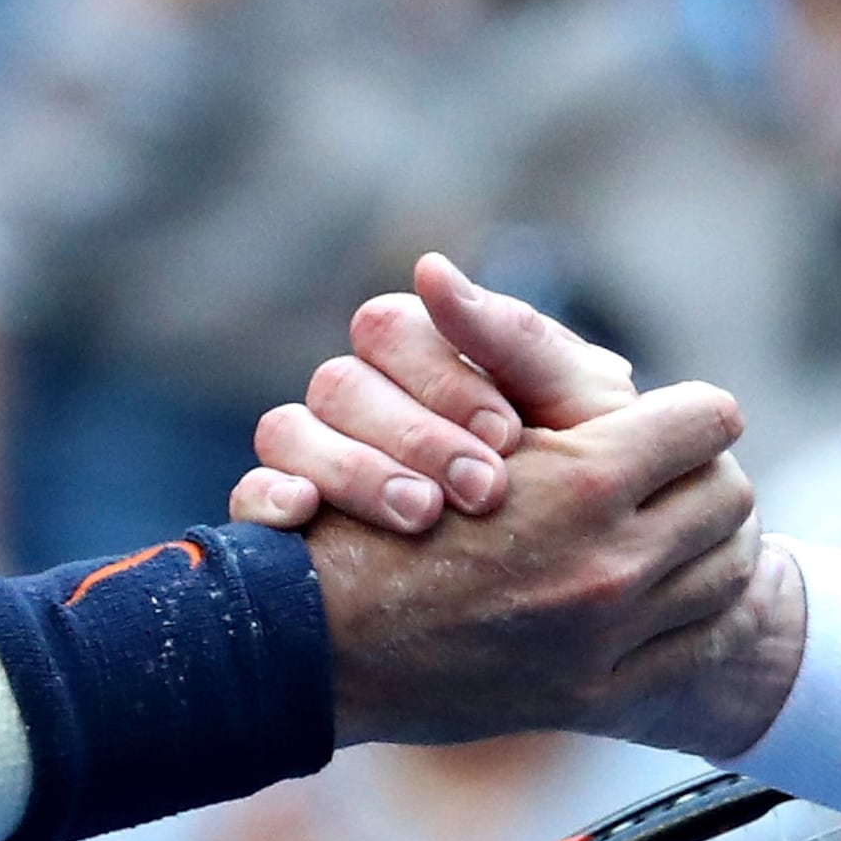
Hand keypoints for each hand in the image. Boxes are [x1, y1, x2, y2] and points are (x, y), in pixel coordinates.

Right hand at [234, 257, 630, 533]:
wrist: (582, 574)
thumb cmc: (590, 475)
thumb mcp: (577, 411)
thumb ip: (515, 339)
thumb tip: (428, 266)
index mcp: (422, 350)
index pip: (389, 329)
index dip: (443, 380)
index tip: (509, 436)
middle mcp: (360, 393)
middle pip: (338, 381)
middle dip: (413, 435)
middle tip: (482, 489)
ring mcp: (317, 452)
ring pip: (288, 430)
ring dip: (354, 470)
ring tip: (423, 517)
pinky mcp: (290, 518)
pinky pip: (250, 493)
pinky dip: (269, 499)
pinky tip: (309, 518)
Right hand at [310, 369, 756, 745]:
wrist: (327, 649)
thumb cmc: (375, 519)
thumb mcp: (455, 424)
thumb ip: (528, 366)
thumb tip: (594, 347)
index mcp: (584, 482)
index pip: (708, 423)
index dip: (690, 412)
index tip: (683, 417)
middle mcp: (610, 564)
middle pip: (732, 496)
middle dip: (708, 476)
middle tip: (689, 471)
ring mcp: (609, 638)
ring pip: (731, 568)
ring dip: (716, 542)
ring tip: (691, 528)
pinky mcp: (600, 694)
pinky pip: (704, 642)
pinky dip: (705, 613)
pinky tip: (683, 591)